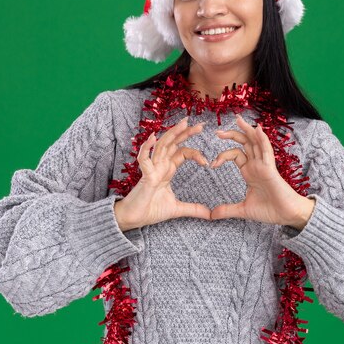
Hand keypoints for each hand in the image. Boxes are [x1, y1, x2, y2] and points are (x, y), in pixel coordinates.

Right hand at [114, 116, 211, 230]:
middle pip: (173, 144)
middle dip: (185, 133)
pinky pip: (144, 160)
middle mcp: (160, 166)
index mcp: (167, 170)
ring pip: (161, 146)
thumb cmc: (150, 210)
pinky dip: (147, 148)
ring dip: (172, 134)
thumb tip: (210, 215)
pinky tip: (153, 138)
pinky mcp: (145, 177)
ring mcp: (152, 169)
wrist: (133, 219)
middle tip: (200, 125)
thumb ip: (193, 209)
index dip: (195, 152)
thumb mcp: (177, 209)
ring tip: (183, 124)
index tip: (207, 162)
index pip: (182, 152)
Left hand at [210, 114, 313, 227]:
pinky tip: (257, 130)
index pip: (235, 154)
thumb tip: (212, 215)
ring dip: (247, 130)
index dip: (222, 155)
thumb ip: (227, 210)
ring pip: (256, 142)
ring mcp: (264, 165)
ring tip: (238, 119)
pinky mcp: (271, 169)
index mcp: (249, 171)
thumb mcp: (243, 210)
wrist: (286, 216)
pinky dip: (262, 139)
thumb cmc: (269, 210)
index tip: (211, 165)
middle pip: (245, 143)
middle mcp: (257, 165)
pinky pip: (267, 151)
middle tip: (218, 132)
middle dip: (232, 134)